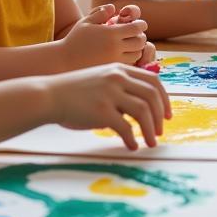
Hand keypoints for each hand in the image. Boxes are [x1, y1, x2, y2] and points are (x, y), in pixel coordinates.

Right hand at [48, 63, 170, 148]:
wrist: (49, 95)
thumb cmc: (75, 91)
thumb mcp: (102, 79)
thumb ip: (122, 89)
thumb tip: (143, 109)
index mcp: (120, 70)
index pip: (154, 81)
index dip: (165, 99)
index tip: (167, 114)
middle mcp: (117, 78)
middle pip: (152, 96)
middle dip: (160, 116)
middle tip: (160, 132)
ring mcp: (109, 94)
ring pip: (143, 111)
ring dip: (150, 130)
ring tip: (150, 142)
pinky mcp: (100, 111)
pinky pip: (125, 127)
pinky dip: (132, 139)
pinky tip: (132, 146)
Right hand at [61, 4, 149, 66]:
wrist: (64, 60)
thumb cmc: (75, 39)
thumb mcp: (86, 22)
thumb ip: (100, 12)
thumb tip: (113, 7)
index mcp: (110, 33)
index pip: (136, 28)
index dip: (141, 24)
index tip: (140, 24)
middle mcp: (115, 47)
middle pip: (140, 41)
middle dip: (141, 36)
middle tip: (136, 35)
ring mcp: (114, 60)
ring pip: (137, 54)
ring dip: (137, 49)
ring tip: (130, 45)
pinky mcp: (112, 69)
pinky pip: (130, 65)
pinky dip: (131, 59)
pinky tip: (123, 55)